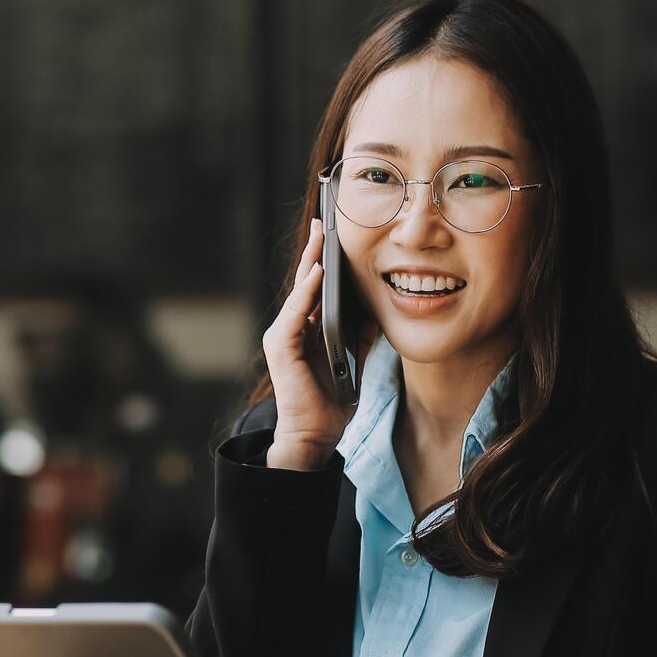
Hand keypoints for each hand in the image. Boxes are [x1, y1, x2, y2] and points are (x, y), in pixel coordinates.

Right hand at [260, 217, 376, 459]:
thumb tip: (375, 309)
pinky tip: (319, 273)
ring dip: (311, 262)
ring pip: (299, 291)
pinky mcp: (281, 346)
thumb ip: (360, 334)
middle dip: (313, 251)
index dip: (323, 260)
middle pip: (304, 282)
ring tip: (322, 237)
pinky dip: (308, 291)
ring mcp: (282, 335)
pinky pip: (296, 312)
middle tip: (323, 222)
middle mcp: (290, 328)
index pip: (314, 288)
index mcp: (306, 329)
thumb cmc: (331, 401)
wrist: (315, 434)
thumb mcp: (353, 359)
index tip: (332, 234)